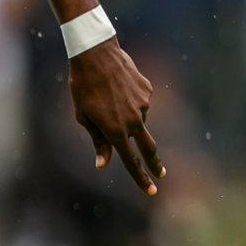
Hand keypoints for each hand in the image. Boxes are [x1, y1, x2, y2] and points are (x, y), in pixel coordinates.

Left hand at [68, 39, 164, 194]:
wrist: (96, 54)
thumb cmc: (83, 87)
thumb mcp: (84, 117)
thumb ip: (98, 141)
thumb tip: (103, 164)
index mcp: (115, 131)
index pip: (131, 162)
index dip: (141, 178)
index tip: (151, 190)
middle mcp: (133, 120)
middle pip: (148, 148)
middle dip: (155, 164)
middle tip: (162, 175)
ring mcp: (143, 105)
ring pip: (137, 119)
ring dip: (125, 115)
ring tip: (106, 96)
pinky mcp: (148, 91)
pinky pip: (139, 102)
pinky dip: (129, 100)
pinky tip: (116, 86)